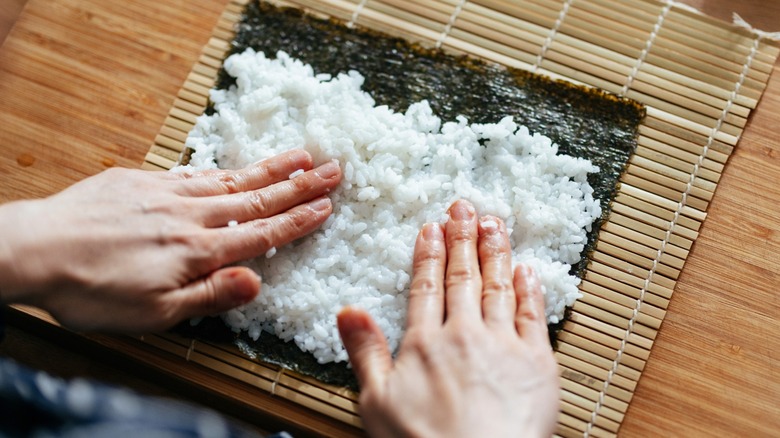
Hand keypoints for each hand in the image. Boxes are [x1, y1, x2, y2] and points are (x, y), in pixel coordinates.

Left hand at [0, 149, 341, 332]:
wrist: (34, 251)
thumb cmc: (92, 291)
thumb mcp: (154, 313)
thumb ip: (209, 295)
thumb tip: (256, 282)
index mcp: (197, 251)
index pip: (261, 234)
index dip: (297, 220)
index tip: (326, 205)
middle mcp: (190, 216)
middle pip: (256, 198)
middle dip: (298, 185)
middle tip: (333, 168)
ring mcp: (166, 193)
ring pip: (230, 179)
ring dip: (269, 168)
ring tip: (301, 155)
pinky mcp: (141, 181)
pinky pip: (192, 172)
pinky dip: (221, 168)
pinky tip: (234, 166)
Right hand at [338, 200, 558, 436]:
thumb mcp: (376, 402)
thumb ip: (365, 352)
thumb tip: (348, 310)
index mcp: (425, 343)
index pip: (427, 286)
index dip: (430, 253)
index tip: (432, 227)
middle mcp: (465, 334)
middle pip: (463, 277)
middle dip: (462, 238)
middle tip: (464, 207)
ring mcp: (504, 345)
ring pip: (498, 286)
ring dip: (495, 251)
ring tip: (493, 223)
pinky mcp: (538, 363)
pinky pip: (533, 315)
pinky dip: (529, 288)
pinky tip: (526, 268)